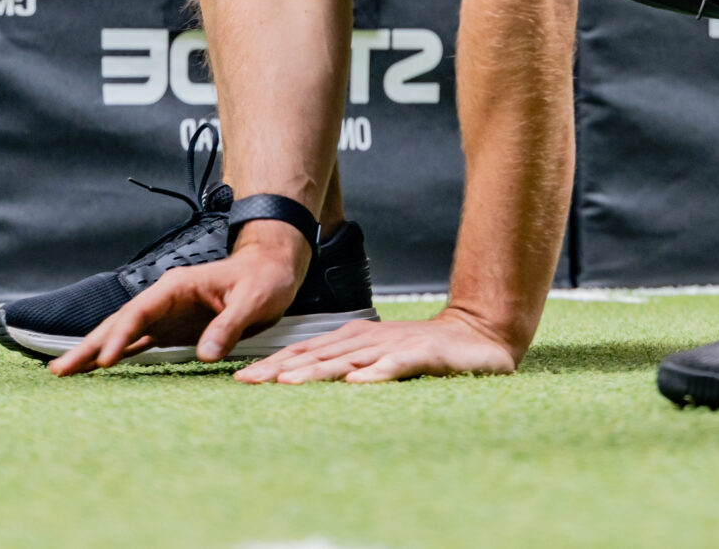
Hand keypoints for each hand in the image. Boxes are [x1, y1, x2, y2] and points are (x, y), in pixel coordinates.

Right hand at [47, 229, 306, 375]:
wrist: (272, 270)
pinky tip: (99, 369)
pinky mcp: (173, 329)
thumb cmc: (264, 280)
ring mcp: (166, 315)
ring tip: (64, 373)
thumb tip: (205, 356)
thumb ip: (228, 326)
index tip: (105, 359)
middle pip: (119, 323)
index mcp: (177, 287)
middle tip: (59, 371)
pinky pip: (138, 343)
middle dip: (89, 346)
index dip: (120, 336)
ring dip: (95, 353)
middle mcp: (164, 300)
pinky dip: (117, 356)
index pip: (140, 313)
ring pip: (123, 334)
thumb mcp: (252, 300)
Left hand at [235, 305, 521, 383]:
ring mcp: (393, 346)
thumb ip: (345, 365)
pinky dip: (375, 374)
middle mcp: (368, 340)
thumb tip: (300, 379)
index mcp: (354, 339)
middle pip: (318, 354)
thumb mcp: (376, 356)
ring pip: (348, 359)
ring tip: (288, 383)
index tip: (242, 379)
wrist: (476, 335)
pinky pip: (395, 366)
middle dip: (280, 368)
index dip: (273, 364)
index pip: (306, 351)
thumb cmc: (422, 351)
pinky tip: (357, 384)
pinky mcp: (422, 356)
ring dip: (317, 371)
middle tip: (248, 381)